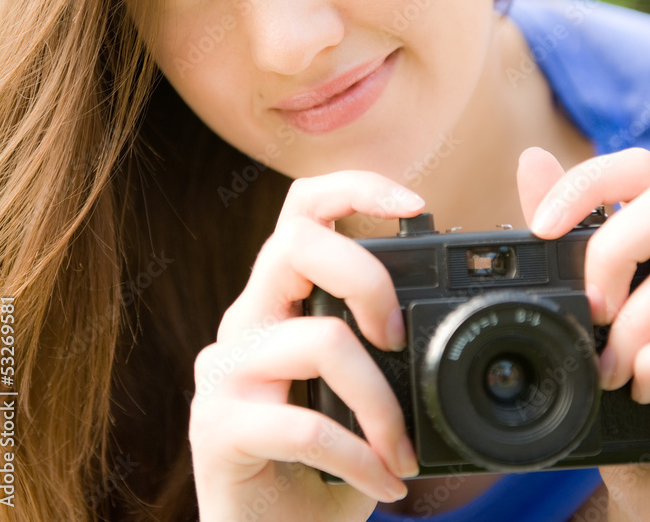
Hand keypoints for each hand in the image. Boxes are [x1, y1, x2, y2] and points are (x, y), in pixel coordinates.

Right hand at [188, 171, 422, 521]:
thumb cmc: (322, 465)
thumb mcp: (360, 392)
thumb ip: (384, 348)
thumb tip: (454, 315)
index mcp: (279, 299)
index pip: (301, 207)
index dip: (355, 187)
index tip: (416, 206)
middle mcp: (244, 321)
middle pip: (294, 242)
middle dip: (367, 279)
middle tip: (398, 339)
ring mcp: (224, 372)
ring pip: (319, 340)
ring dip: (381, 403)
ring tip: (403, 452)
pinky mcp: (216, 428)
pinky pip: (304, 424)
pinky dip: (360, 457)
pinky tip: (384, 483)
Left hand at [517, 145, 649, 520]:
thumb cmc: (641, 343)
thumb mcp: (608, 282)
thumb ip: (577, 223)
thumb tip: (531, 161)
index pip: (632, 166)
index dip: (583, 186)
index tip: (540, 227)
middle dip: (612, 256)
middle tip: (592, 308)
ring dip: (639, 326)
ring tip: (614, 370)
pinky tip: (647, 385)